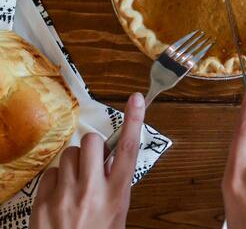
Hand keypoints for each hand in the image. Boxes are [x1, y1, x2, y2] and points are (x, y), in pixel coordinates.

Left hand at [31, 93, 145, 228]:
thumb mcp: (116, 213)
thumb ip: (114, 186)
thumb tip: (110, 161)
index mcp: (118, 194)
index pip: (129, 149)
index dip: (134, 120)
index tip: (135, 99)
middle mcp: (93, 190)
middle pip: (92, 143)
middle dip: (92, 147)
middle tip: (92, 162)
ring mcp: (67, 194)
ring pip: (69, 154)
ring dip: (73, 163)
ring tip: (75, 184)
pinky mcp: (44, 200)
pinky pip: (51, 173)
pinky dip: (56, 180)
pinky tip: (60, 196)